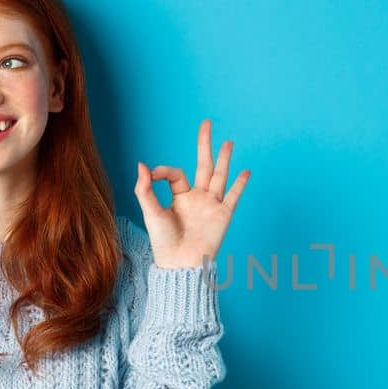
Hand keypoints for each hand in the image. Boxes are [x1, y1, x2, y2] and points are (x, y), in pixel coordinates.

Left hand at [135, 119, 249, 268]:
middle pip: (203, 165)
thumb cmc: (163, 243)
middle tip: (207, 123)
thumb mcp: (151, 213)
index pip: (176, 174)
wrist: (180, 265)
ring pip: (219, 176)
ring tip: (227, 142)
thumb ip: (145, 190)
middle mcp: (197, 198)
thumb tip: (141, 165)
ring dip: (224, 159)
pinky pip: (233, 197)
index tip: (152, 175)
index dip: (164, 170)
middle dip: (205, 145)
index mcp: (179, 197)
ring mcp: (211, 205)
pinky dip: (240, 185)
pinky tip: (246, 172)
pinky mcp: (223, 215)